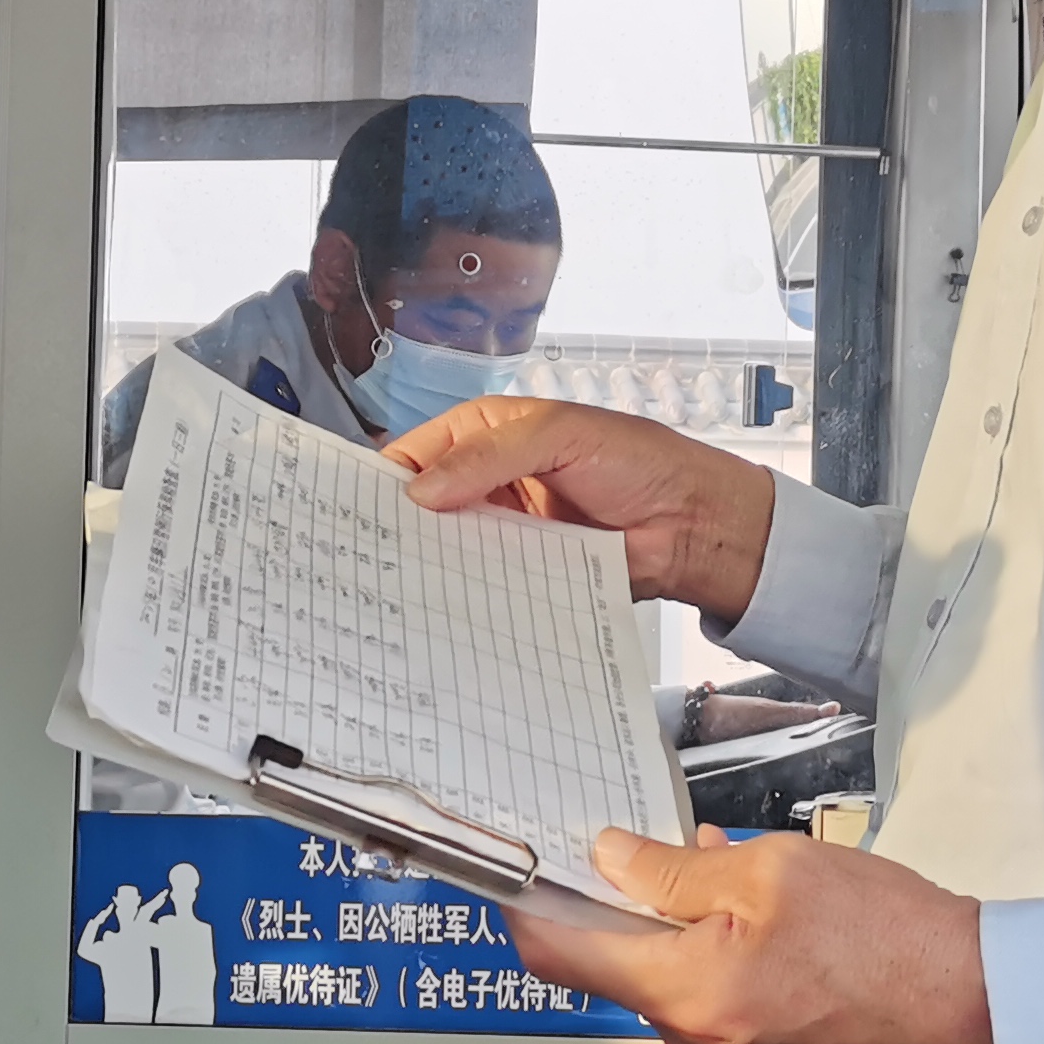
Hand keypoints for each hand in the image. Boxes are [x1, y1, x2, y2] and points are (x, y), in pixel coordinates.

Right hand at [384, 399, 775, 617]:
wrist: (692, 524)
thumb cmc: (637, 460)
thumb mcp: (557, 436)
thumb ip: (489, 456)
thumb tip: (421, 489)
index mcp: (487, 433)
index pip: (418, 452)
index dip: (385, 478)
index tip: (352, 509)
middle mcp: (488, 481)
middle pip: (425, 506)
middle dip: (398, 528)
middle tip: (361, 558)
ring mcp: (504, 530)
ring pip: (448, 549)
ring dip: (428, 566)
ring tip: (390, 590)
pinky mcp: (523, 574)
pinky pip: (482, 585)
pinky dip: (463, 595)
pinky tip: (440, 610)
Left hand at [507, 825, 997, 1043]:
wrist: (969, 998)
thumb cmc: (887, 938)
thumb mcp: (769, 872)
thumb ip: (675, 871)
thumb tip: (610, 859)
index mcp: (684, 996)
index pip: (561, 957)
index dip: (529, 906)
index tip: (518, 867)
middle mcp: (692, 1041)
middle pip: (611, 964)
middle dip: (622, 898)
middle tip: (649, 840)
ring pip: (661, 974)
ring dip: (674, 917)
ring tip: (726, 863)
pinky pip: (703, 993)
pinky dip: (708, 946)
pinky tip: (749, 903)